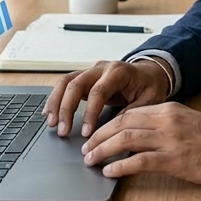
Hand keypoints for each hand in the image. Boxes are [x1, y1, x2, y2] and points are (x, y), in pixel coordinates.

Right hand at [44, 59, 171, 137]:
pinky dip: (55, 99)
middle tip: (63, 131)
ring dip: (56, 103)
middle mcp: (101, 68)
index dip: (90, 113)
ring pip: (66, 82)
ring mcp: (91, 71)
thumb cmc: (150, 87)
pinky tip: (49, 113)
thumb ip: (132, 113)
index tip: (86, 133)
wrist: (149, 73)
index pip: (98, 91)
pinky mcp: (85, 77)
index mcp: (119, 72)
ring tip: (51, 123)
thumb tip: (113, 130)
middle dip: (67, 109)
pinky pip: (65, 85)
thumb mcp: (150, 100)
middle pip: (76, 84)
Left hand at [80, 102, 200, 186]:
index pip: (129, 113)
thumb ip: (164, 125)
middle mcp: (166, 120)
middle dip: (99, 136)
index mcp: (169, 109)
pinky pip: (140, 161)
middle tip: (85, 149)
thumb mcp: (188, 122)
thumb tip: (139, 135)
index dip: (107, 124)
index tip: (95, 135)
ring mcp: (170, 139)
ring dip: (103, 149)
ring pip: (126, 139)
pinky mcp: (175, 159)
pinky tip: (110, 171)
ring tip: (91, 160)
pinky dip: (121, 165)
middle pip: (122, 123)